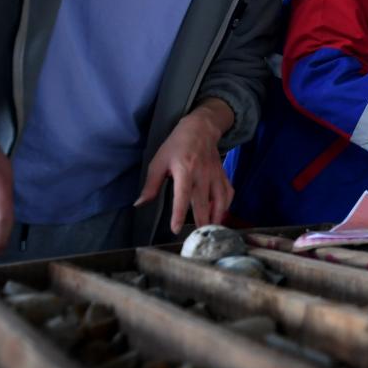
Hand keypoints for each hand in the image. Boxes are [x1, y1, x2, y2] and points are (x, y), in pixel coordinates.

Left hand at [136, 99, 234, 233]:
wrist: (201, 129)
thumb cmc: (176, 145)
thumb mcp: (158, 161)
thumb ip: (150, 185)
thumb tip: (139, 204)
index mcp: (184, 169)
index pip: (182, 195)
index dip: (179, 213)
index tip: (176, 229)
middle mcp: (202, 174)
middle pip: (203, 202)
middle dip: (201, 222)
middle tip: (198, 239)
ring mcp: (215, 175)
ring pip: (220, 200)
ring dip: (216, 217)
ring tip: (211, 231)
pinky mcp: (223, 175)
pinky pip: (228, 194)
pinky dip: (225, 207)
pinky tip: (219, 215)